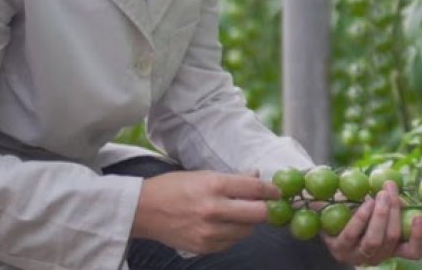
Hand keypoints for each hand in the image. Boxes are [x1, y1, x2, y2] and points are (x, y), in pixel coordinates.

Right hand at [131, 170, 280, 254]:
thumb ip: (233, 178)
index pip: (255, 190)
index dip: (272, 191)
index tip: (279, 193)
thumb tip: (257, 177)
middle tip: (269, 206)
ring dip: (249, 223)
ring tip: (239, 214)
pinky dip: (233, 234)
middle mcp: (214, 210)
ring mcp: (209, 232)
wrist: (143, 210)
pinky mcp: (203, 247)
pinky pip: (231, 243)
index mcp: (215, 186)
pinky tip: (224, 225)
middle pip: (258, 214)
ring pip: (247, 231)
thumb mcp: (204, 174)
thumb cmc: (173, 187)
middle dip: (267, 210)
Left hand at [322, 181, 421, 264]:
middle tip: (391, 189)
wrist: (330, 200)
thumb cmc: (364, 202)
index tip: (420, 215)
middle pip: (392, 240)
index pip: (414, 253)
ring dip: (380, 215)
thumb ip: (412, 214)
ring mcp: (356, 255)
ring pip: (374, 241)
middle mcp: (376, 256)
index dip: (419, 237)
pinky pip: (353, 235)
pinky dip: (361, 217)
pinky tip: (365, 201)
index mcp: (393, 247)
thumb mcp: (390, 206)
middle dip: (394, 212)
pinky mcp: (337, 249)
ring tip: (380, 193)